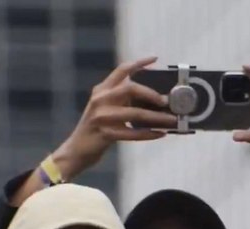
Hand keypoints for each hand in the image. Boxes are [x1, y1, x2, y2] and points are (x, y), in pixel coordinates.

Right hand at [51, 57, 176, 178]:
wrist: (77, 149)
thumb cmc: (97, 128)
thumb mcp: (105, 107)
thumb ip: (121, 98)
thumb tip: (153, 97)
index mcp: (101, 90)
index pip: (121, 70)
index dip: (139, 63)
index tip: (155, 58)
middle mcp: (100, 100)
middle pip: (130, 88)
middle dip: (151, 93)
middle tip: (166, 100)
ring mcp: (102, 117)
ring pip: (136, 113)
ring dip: (157, 117)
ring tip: (172, 120)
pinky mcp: (106, 134)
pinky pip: (133, 134)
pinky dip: (149, 134)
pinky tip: (161, 133)